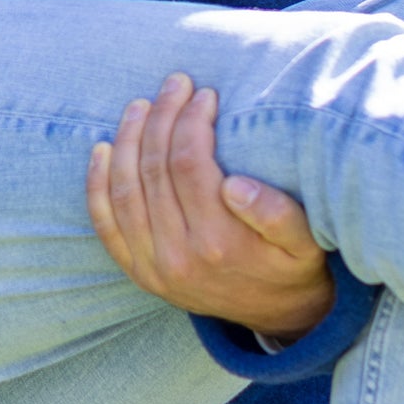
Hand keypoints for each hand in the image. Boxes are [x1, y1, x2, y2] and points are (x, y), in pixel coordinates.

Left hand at [86, 72, 334, 340]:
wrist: (278, 319)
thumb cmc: (292, 266)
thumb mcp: (306, 243)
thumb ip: (277, 214)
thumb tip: (236, 185)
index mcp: (220, 243)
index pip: (189, 163)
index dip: (191, 121)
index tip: (203, 94)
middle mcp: (178, 256)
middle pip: (154, 168)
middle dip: (162, 117)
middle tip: (173, 85)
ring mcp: (152, 266)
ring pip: (125, 188)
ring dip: (127, 139)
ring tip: (140, 105)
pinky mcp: (137, 271)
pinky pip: (104, 222)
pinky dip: (97, 183)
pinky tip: (102, 149)